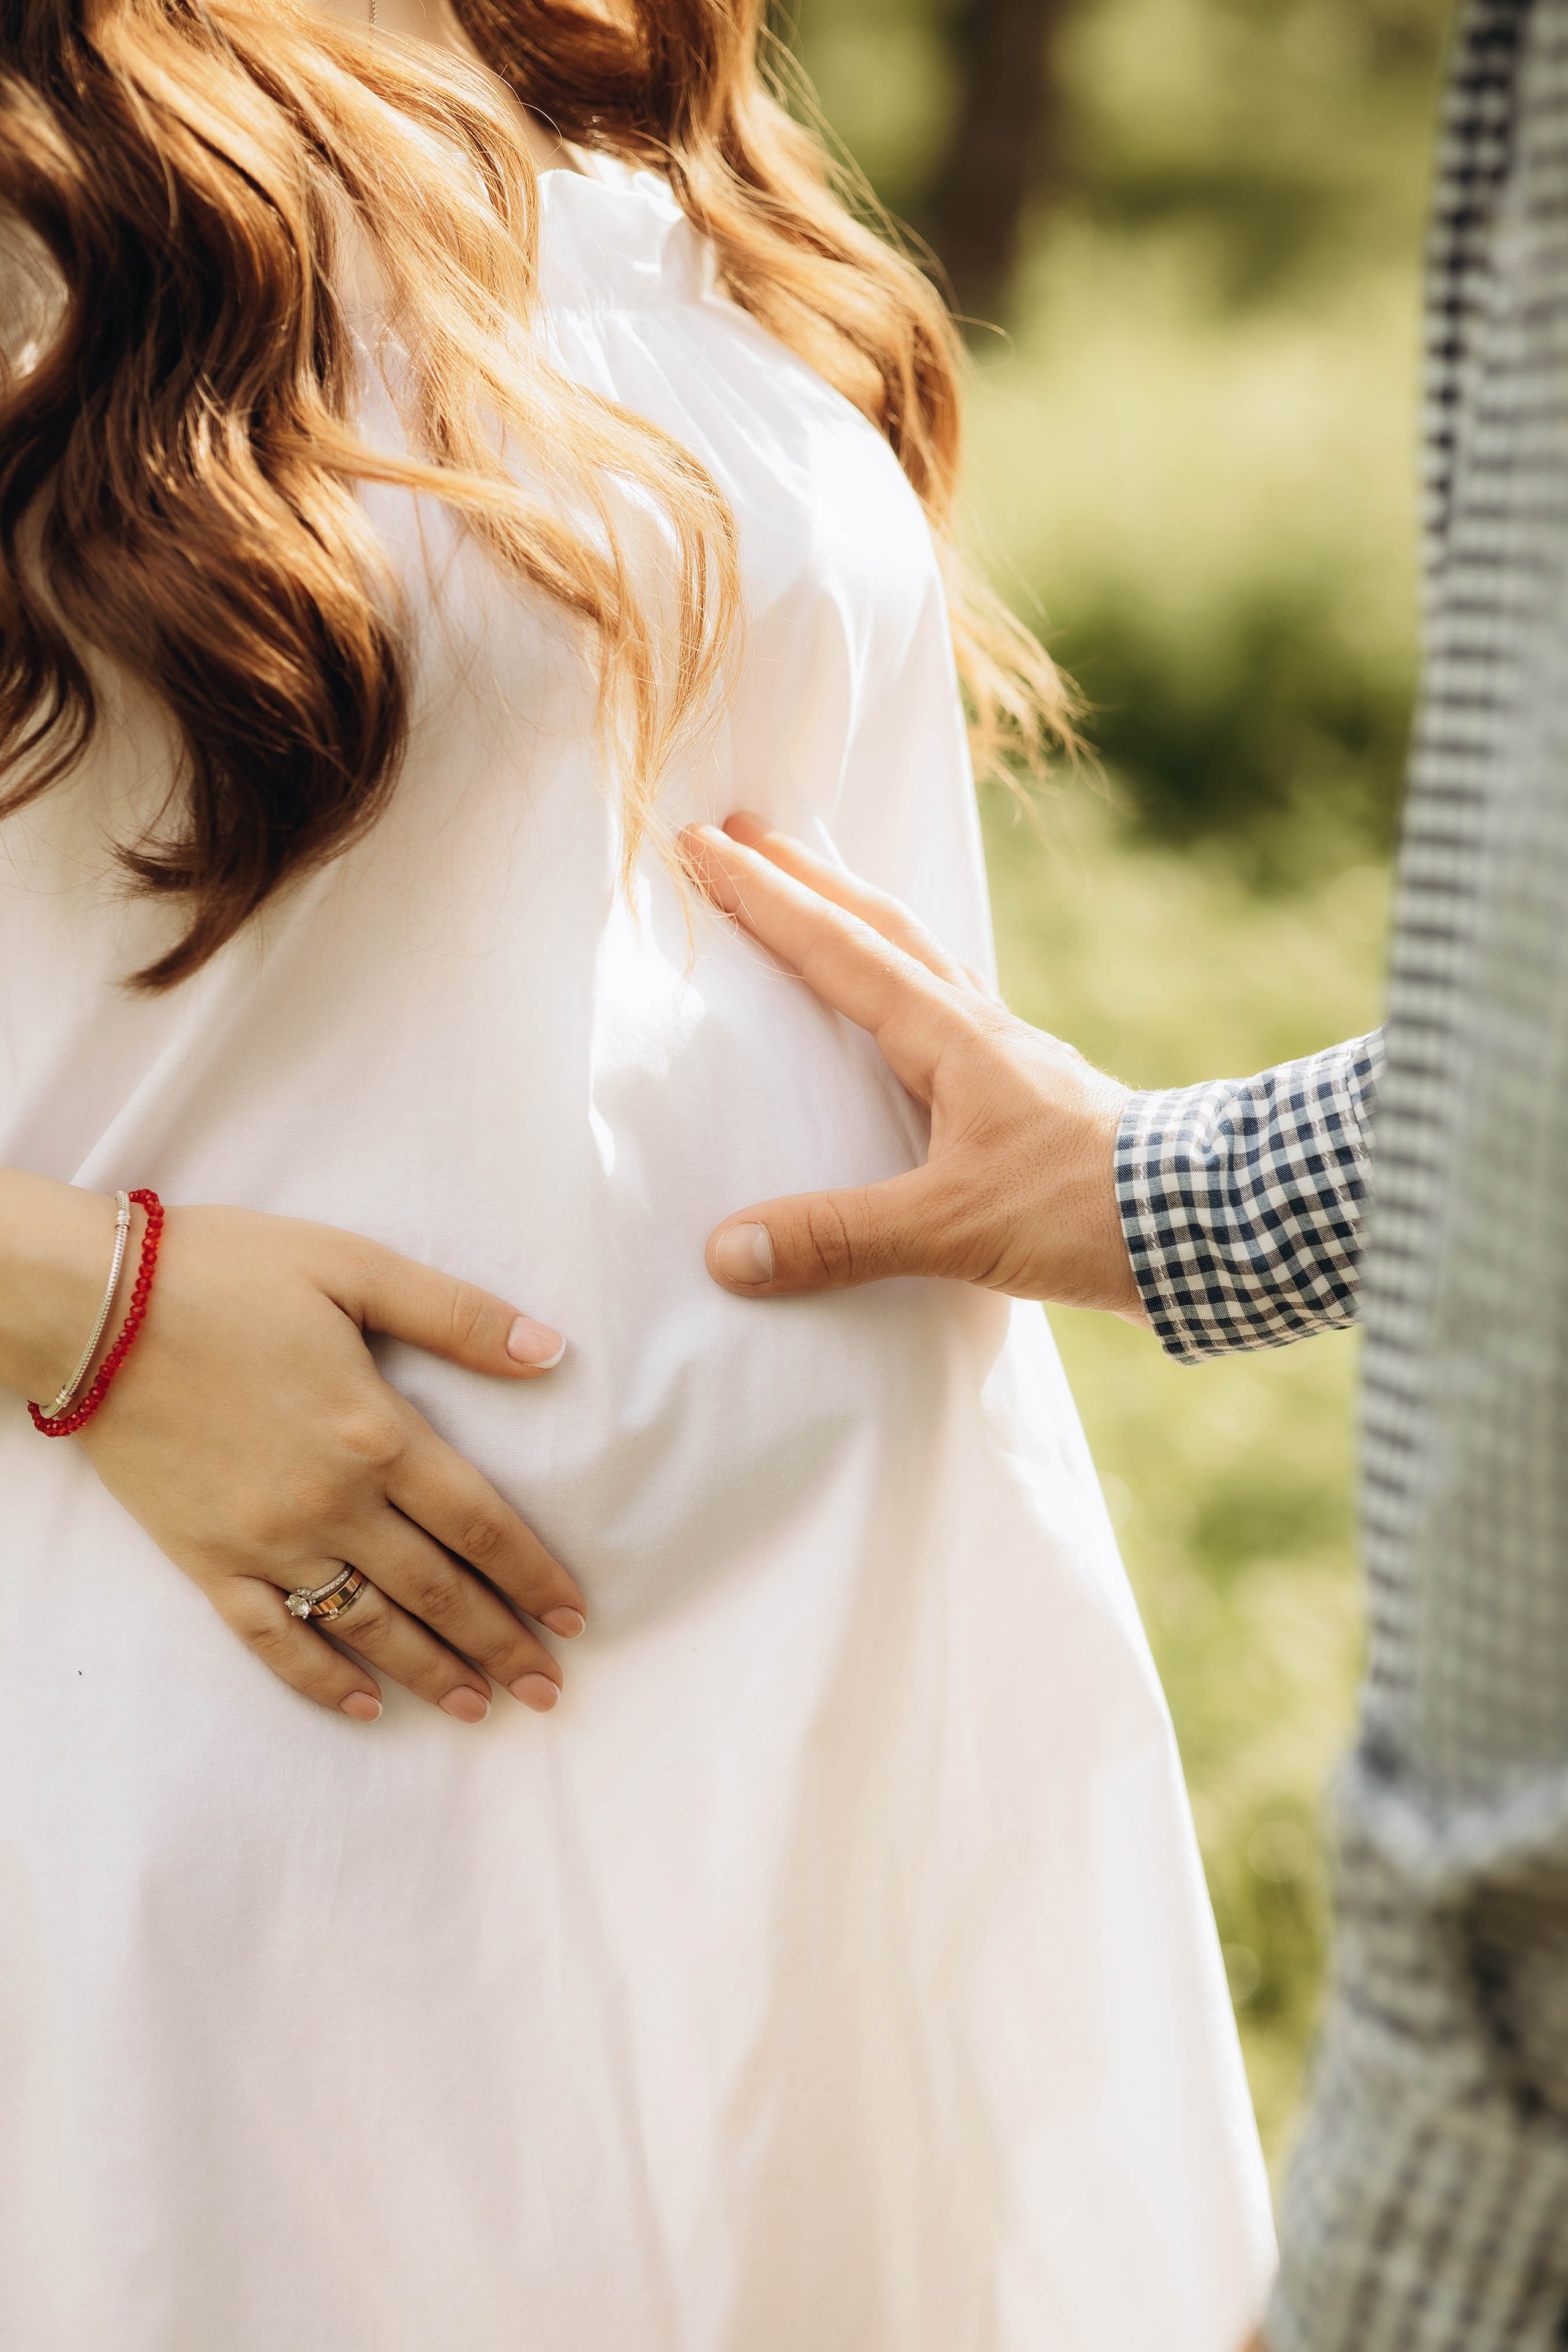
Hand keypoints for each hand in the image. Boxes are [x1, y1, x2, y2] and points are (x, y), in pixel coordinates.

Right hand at [6, 1177, 585, 1722]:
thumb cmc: (226, 1272)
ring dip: (430, 1672)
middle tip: (550, 1691)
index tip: (576, 1619)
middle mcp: (330, 1502)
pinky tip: (363, 1705)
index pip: (481, 1525)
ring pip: (367, 1626)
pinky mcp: (205, 1558)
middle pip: (438, 1592)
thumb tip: (551, 1351)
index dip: (534, 1577)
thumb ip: (457, 1316)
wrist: (92, 1306)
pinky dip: (319, 1678)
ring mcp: (265, 1539)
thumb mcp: (354, 1266)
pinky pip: (271, 1637)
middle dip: (501, 1645)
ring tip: (478, 1707)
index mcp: (376, 1433)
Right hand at [683, 814, 1147, 1318]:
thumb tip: (725, 1252)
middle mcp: (980, 1029)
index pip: (840, 950)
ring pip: (918, 959)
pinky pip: (945, 1010)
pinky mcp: (1031, 1095)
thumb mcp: (954, 1229)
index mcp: (954, 1038)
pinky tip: (895, 1013)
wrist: (1210, 1225)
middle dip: (806, 876)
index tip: (703, 842)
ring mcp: (1010, 1057)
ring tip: (808, 893)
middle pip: (881, 926)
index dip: (767, 897)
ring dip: (854, 917)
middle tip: (741, 830)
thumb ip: (841, 1238)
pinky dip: (900, 983)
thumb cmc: (1087, 1213)